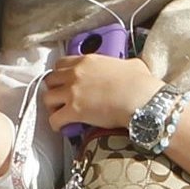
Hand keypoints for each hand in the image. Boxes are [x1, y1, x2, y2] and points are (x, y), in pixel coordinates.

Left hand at [42, 52, 165, 131]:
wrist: (142, 100)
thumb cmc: (141, 84)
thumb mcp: (132, 65)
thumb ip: (122, 64)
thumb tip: (129, 67)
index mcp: (87, 61)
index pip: (61, 64)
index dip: (60, 75)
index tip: (64, 82)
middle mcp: (76, 74)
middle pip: (50, 80)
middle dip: (54, 90)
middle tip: (60, 99)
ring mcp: (73, 92)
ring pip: (47, 99)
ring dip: (52, 107)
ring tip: (60, 113)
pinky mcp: (74, 111)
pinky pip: (54, 119)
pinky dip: (56, 124)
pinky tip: (62, 127)